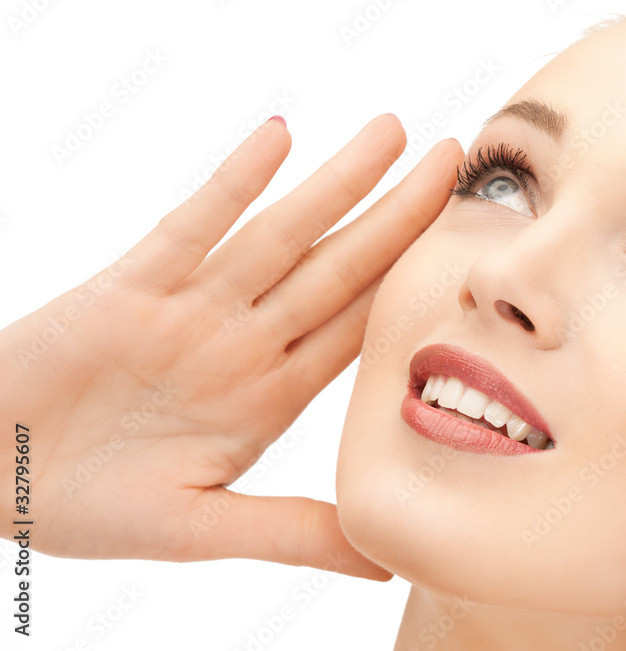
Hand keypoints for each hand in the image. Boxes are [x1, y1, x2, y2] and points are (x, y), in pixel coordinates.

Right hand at [0, 114, 462, 577]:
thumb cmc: (87, 506)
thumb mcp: (201, 527)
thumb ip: (292, 533)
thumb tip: (387, 561)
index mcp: (271, 394)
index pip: (362, 327)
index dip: (418, 283)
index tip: (470, 246)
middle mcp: (244, 341)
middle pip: (340, 267)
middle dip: (401, 214)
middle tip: (456, 158)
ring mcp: (193, 308)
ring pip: (282, 234)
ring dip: (337, 182)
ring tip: (393, 132)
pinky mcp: (131, 286)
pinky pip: (194, 224)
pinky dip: (234, 182)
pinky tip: (280, 137)